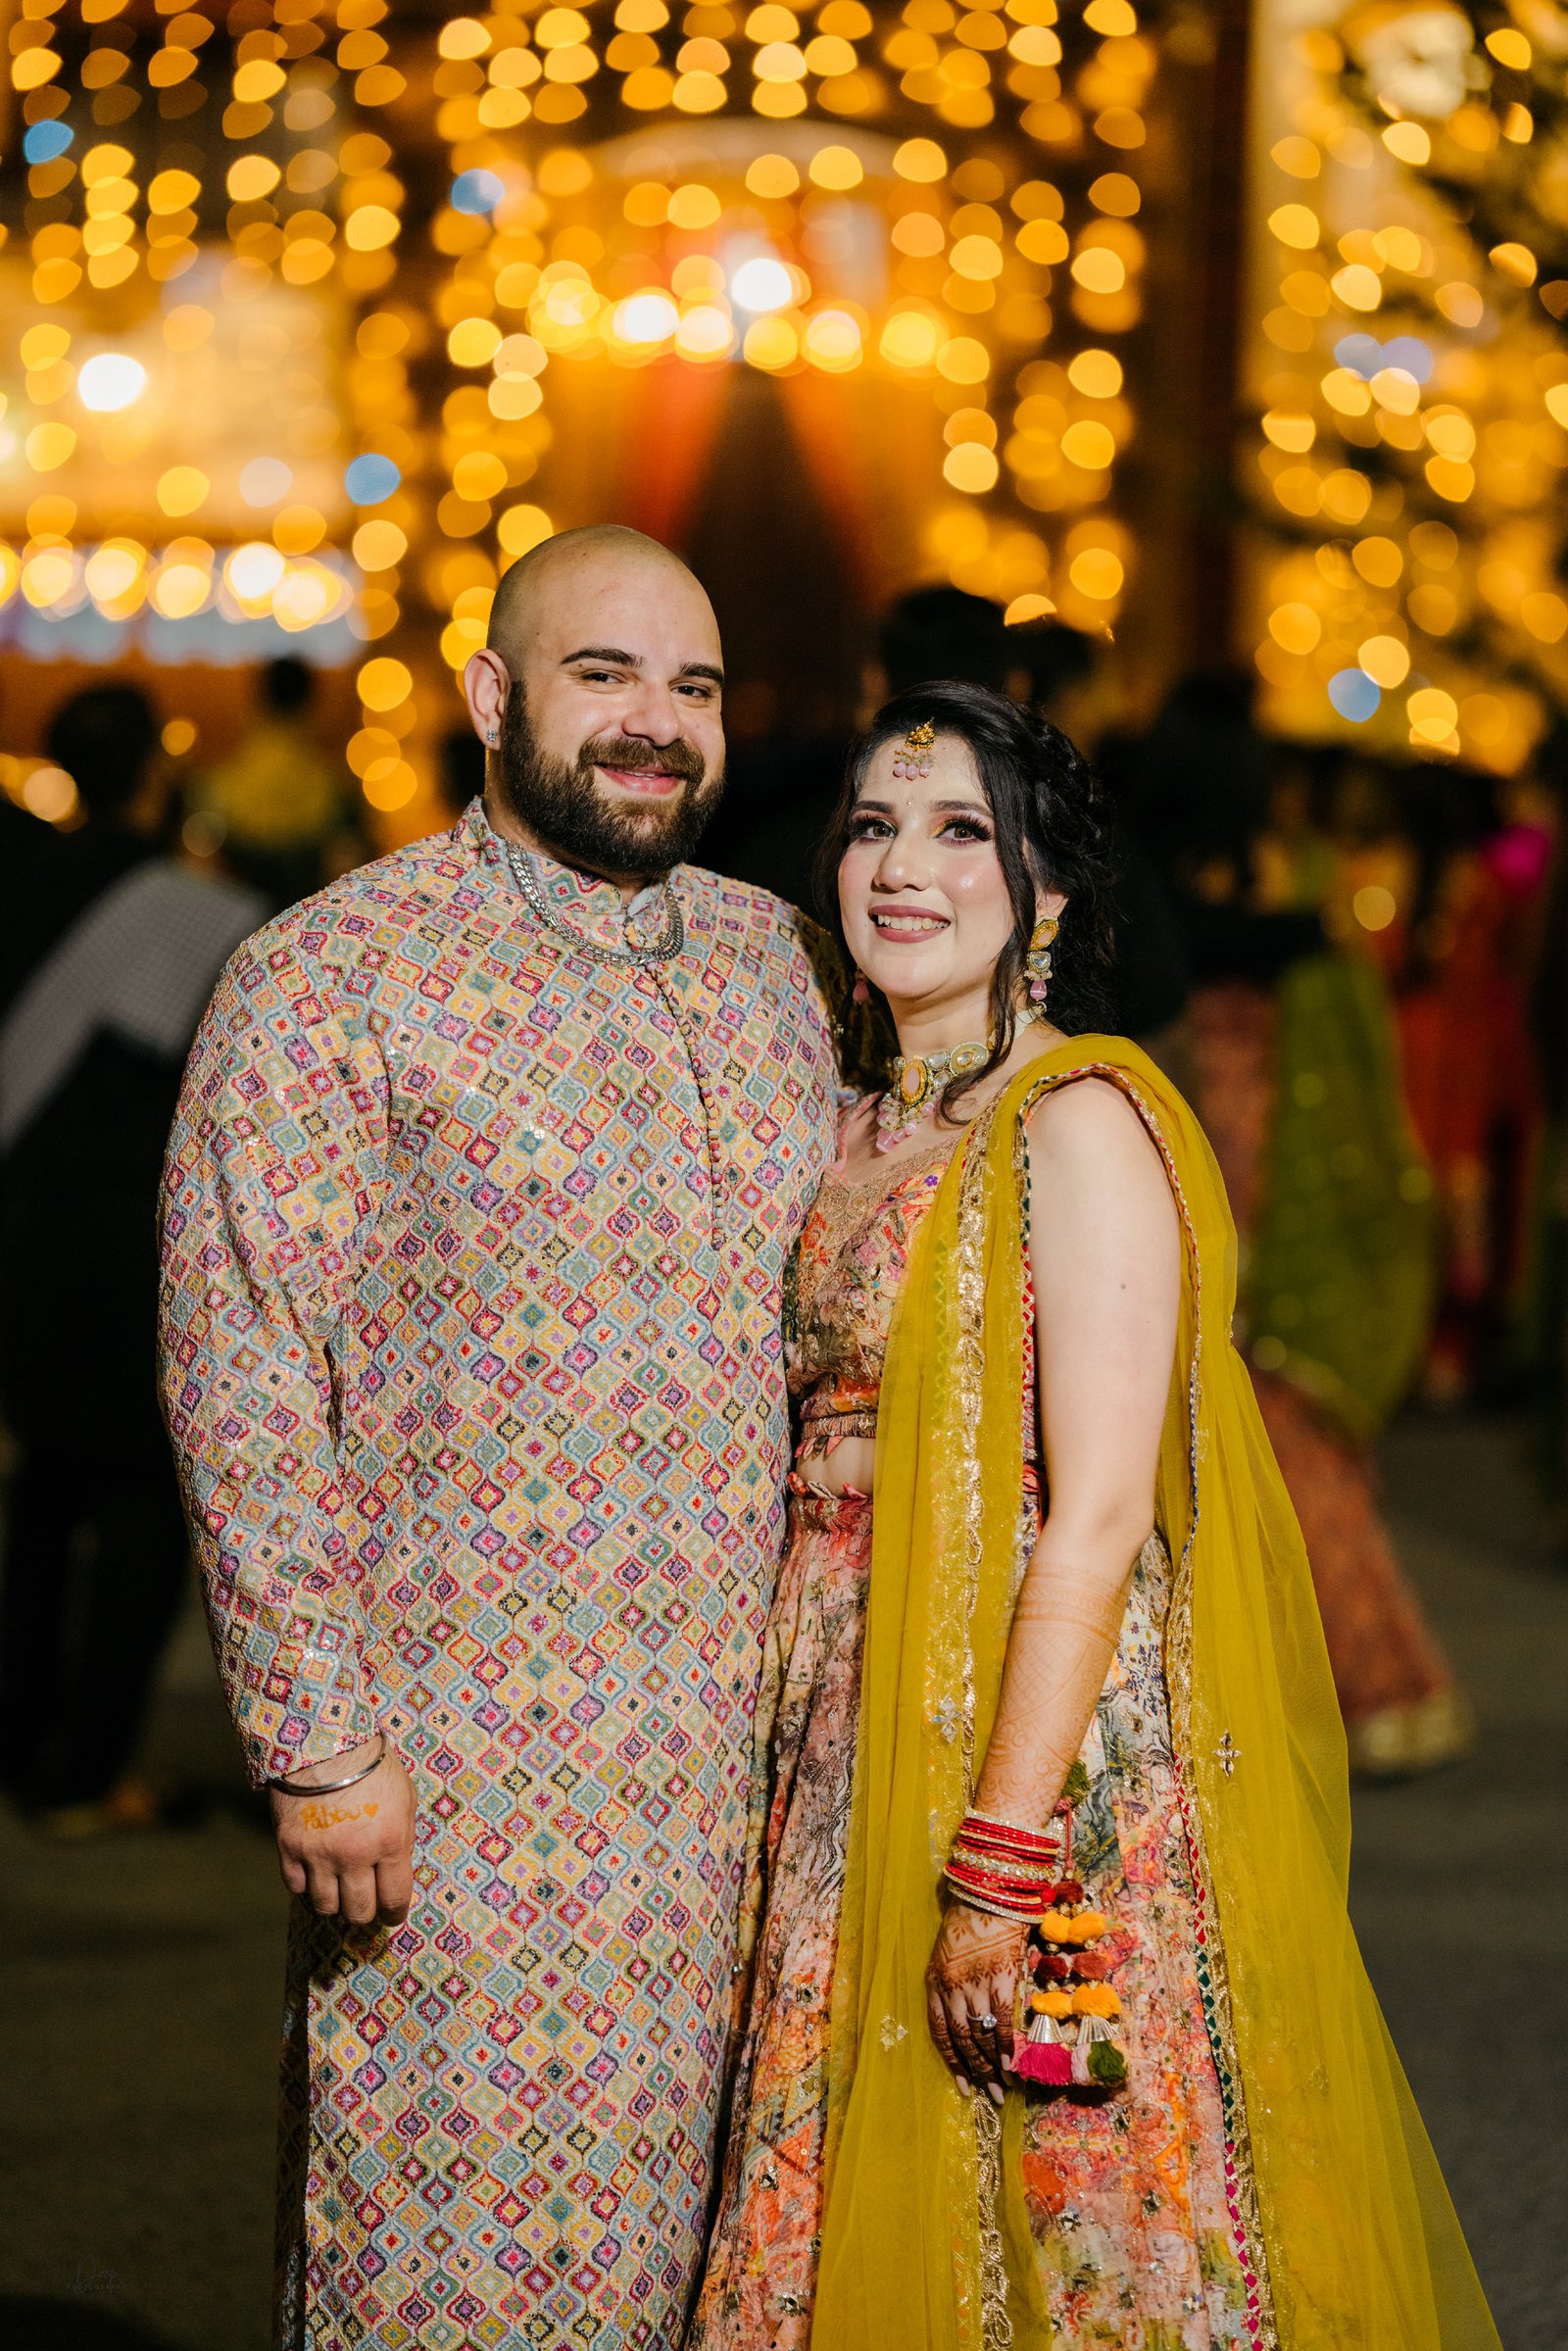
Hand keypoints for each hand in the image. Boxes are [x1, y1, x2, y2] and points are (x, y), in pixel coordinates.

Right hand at [270, 1737, 414, 1927]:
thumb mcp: (404, 1799)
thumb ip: (400, 1838)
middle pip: (358, 1911)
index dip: (394, 1914)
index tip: (391, 1916)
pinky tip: (314, 1875)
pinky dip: (305, 1887)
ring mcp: (319, 1854)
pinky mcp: (290, 1848)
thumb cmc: (372, 1766)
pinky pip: (296, 1888)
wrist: (323, 1741)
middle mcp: (355, 1855)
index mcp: (389, 1842)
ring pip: (325, 1906)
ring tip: (338, 1890)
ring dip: (334, 1903)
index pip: (394, 1899)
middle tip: (364, 1904)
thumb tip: (395, 1871)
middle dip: (364, 1912)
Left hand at [925, 1901, 1026, 2102]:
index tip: (964, 2087)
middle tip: (990, 2096)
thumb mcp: (947, 1956)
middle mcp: (951, 1989)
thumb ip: (952, 1987)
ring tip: (1003, 2086)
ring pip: (981, 2035)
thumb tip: (970, 2021)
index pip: (940, 2033)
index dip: (953, 2063)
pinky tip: (1012, 2063)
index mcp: (934, 1984)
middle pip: (962, 2040)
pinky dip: (1006, 2045)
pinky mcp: (1000, 1979)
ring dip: (992, 2065)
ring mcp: (975, 1985)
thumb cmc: (967, 1923)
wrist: (988, 1895)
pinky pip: (1002, 2021)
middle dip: (976, 2071)